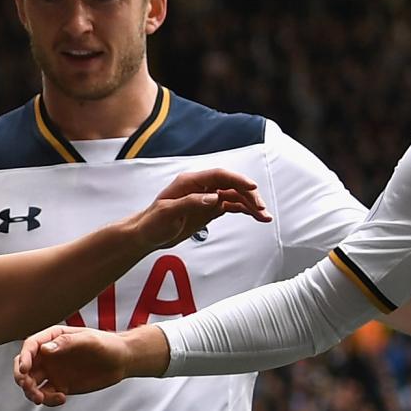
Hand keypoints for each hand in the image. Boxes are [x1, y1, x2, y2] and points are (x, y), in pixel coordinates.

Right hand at [13, 324, 168, 405]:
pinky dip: (47, 400)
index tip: (24, 370)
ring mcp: (53, 371)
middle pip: (24, 366)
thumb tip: (45, 349)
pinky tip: (62, 398)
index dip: (24, 358)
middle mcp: (49, 355)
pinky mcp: (60, 385)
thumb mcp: (89, 341)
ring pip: (31, 383)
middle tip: (29, 387)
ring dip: (31, 392)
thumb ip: (67, 343)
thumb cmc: (107, 345)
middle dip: (21, 378)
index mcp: (53, 338)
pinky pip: (45, 395)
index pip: (31, 346)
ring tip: (41, 398)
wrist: (121, 361)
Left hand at [139, 167, 268, 246]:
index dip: (237, 180)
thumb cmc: (152, 222)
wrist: (146, 235)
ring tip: (264, 216)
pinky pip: (231, 207)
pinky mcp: (209, 210)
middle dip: (249, 195)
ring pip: (234, 197)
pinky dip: (244, 211)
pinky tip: (256, 216)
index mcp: (190, 182)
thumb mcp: (168, 213)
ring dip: (250, 205)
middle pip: (231, 186)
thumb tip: (214, 198)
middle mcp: (201, 187)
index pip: (219, 176)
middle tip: (261, 209)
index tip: (252, 187)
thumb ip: (190, 203)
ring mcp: (207, 198)